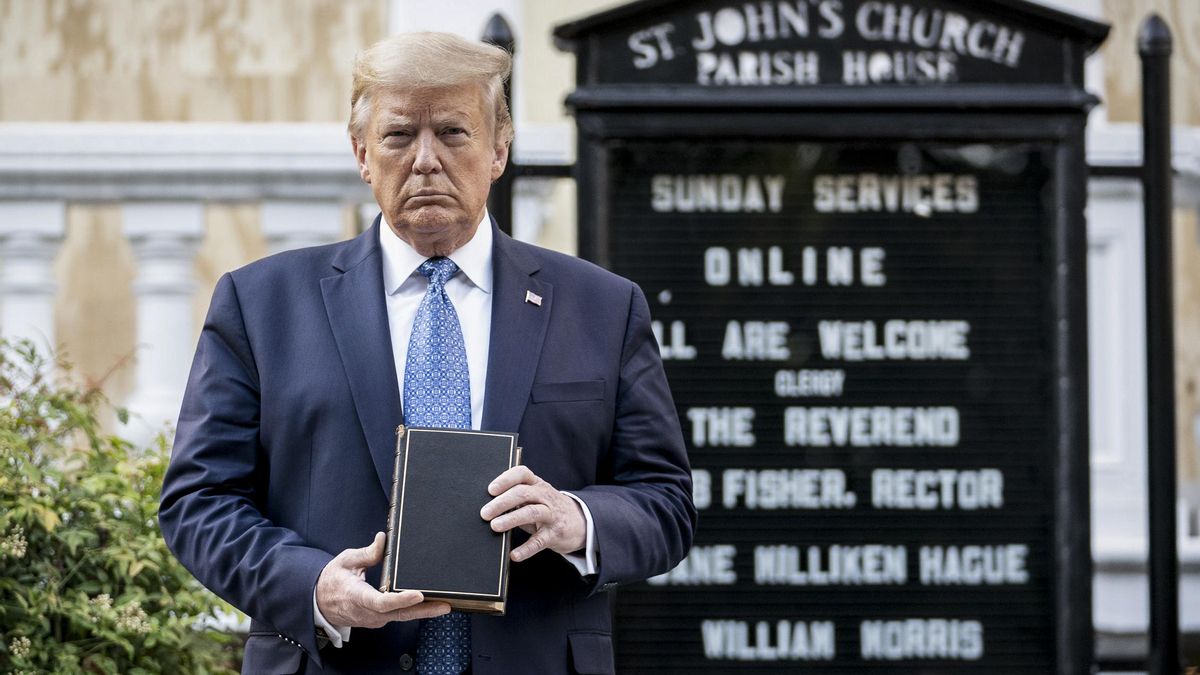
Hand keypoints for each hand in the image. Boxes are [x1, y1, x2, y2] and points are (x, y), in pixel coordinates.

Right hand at [315, 532, 450, 627]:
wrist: (319, 603)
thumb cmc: (333, 580)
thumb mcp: (346, 561)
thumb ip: (366, 553)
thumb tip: (384, 539)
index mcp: (357, 597)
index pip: (382, 602)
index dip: (401, 599)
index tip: (419, 594)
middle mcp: (368, 613)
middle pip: (399, 614)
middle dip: (424, 611)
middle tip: (445, 604)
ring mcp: (374, 619)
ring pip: (401, 617)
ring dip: (423, 612)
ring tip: (444, 603)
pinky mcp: (379, 619)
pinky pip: (399, 616)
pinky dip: (414, 611)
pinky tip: (430, 603)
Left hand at [480, 466, 585, 561]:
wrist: (581, 522)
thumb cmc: (548, 508)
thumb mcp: (536, 497)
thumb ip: (516, 498)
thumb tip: (488, 507)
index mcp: (537, 484)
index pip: (522, 474)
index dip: (506, 479)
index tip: (491, 490)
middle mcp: (545, 496)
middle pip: (523, 493)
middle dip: (502, 502)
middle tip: (485, 513)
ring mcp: (552, 515)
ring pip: (531, 513)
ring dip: (511, 519)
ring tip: (495, 526)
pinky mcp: (555, 534)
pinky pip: (539, 541)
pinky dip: (526, 548)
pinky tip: (514, 555)